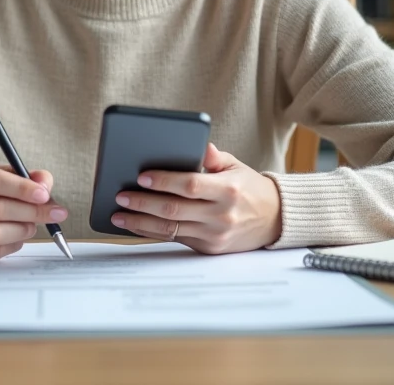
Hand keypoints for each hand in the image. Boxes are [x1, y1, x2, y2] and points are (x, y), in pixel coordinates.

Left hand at [111, 143, 281, 253]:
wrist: (274, 220)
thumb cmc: (249, 188)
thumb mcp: (236, 166)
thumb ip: (214, 157)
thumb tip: (199, 145)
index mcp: (228, 190)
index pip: (190, 185)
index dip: (164, 182)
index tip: (142, 177)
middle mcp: (221, 215)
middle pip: (174, 209)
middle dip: (143, 203)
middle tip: (121, 195)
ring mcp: (214, 235)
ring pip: (170, 229)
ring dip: (140, 222)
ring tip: (119, 214)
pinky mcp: (208, 249)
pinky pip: (175, 239)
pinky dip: (152, 232)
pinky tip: (136, 224)